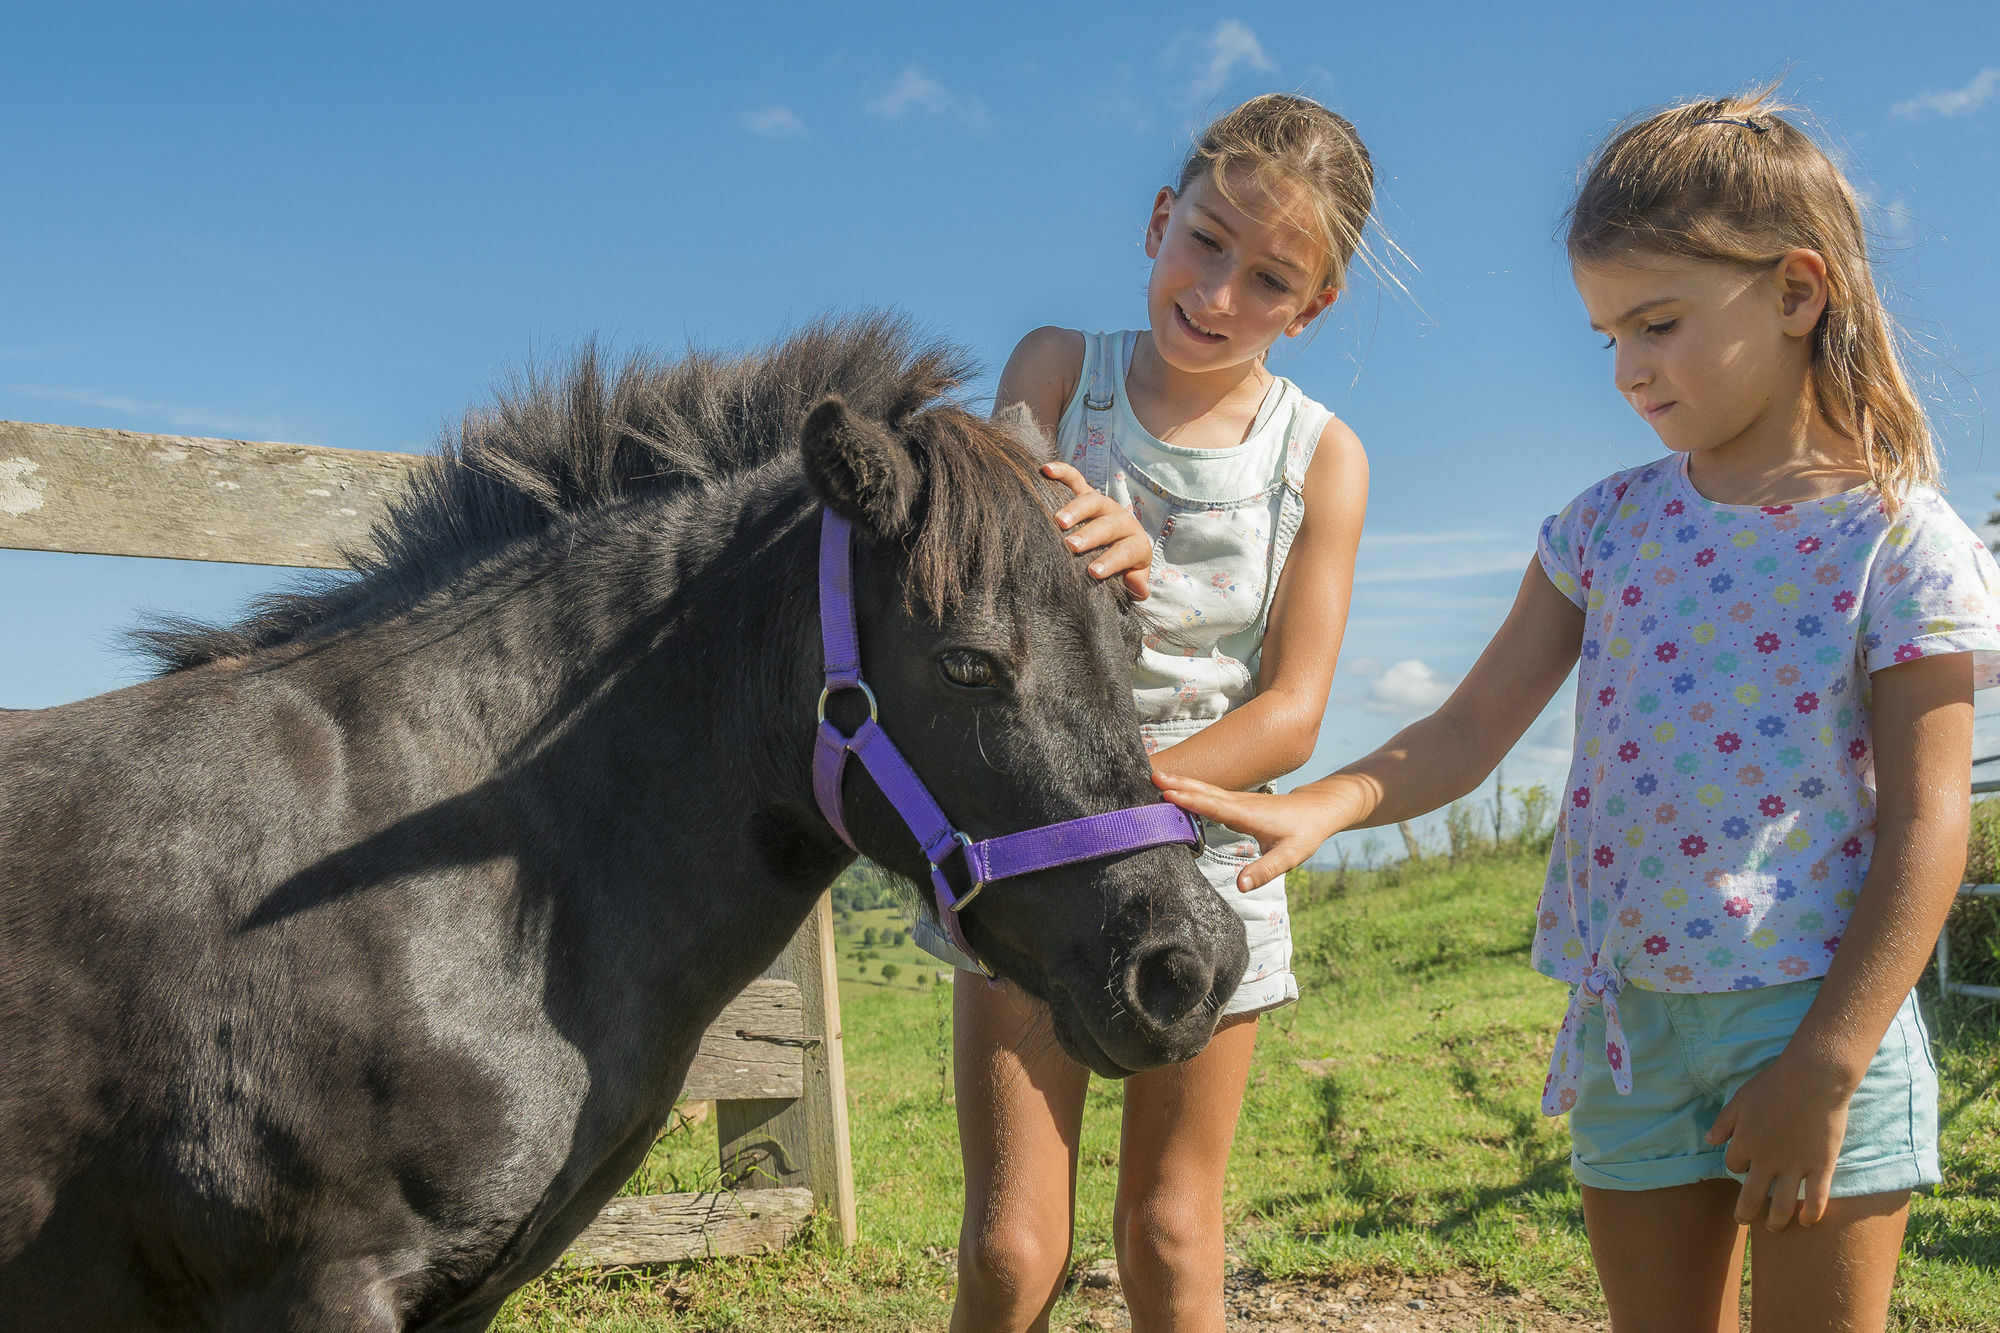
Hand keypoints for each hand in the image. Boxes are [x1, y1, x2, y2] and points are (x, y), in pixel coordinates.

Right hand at [1041, 461, 1150, 599]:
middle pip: (1108, 525)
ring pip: (1092, 501)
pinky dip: (1062, 472)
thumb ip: (1136, 584)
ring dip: (1076, 509)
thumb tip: (1139, 589)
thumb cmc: (1123, 566)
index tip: (1093, 572)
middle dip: (1090, 535)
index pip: (1126, 550)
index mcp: (1135, 542)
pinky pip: (1075, 479)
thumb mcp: (1134, 576)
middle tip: (1072, 545)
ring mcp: (1103, 504)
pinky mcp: (1086, 492)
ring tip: (1058, 521)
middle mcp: (1121, 520)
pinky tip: (1046, 470)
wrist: (1120, 541)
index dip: (1111, 560)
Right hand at [1151, 772, 1349, 891]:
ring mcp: (1237, 799)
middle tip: (1151, 776)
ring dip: (1181, 782)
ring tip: (1156, 776)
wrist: (1317, 810)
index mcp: (1248, 814)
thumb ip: (1264, 871)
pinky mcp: (1237, 801)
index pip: (1215, 806)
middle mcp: (1239, 802)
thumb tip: (1240, 887)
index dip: (1191, 800)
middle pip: (1205, 791)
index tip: (1167, 794)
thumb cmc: (1304, 833)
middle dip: (1178, 784)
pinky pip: (1209, 792)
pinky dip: (1191, 787)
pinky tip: (1178, 788)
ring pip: (1205, 789)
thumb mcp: (1289, 857)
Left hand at [1706, 1052, 1853, 1229]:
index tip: (1745, 1165)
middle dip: (1745, 1212)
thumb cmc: (1774, 1083)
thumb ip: (1724, 1122)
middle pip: (1751, 1196)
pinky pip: (1816, 1198)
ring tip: (1773, 1226)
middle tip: (1743, 1221)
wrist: (1813, 1077)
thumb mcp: (1741, 1098)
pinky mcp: (1822, 1165)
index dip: (1737, 1167)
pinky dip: (1811, 1214)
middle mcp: (1767, 1159)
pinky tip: (1806, 1222)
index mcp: (1745, 1142)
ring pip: (1782, 1205)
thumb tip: (1709, 1141)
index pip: (1734, 1166)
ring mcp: (1795, 1165)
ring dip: (1775, 1221)